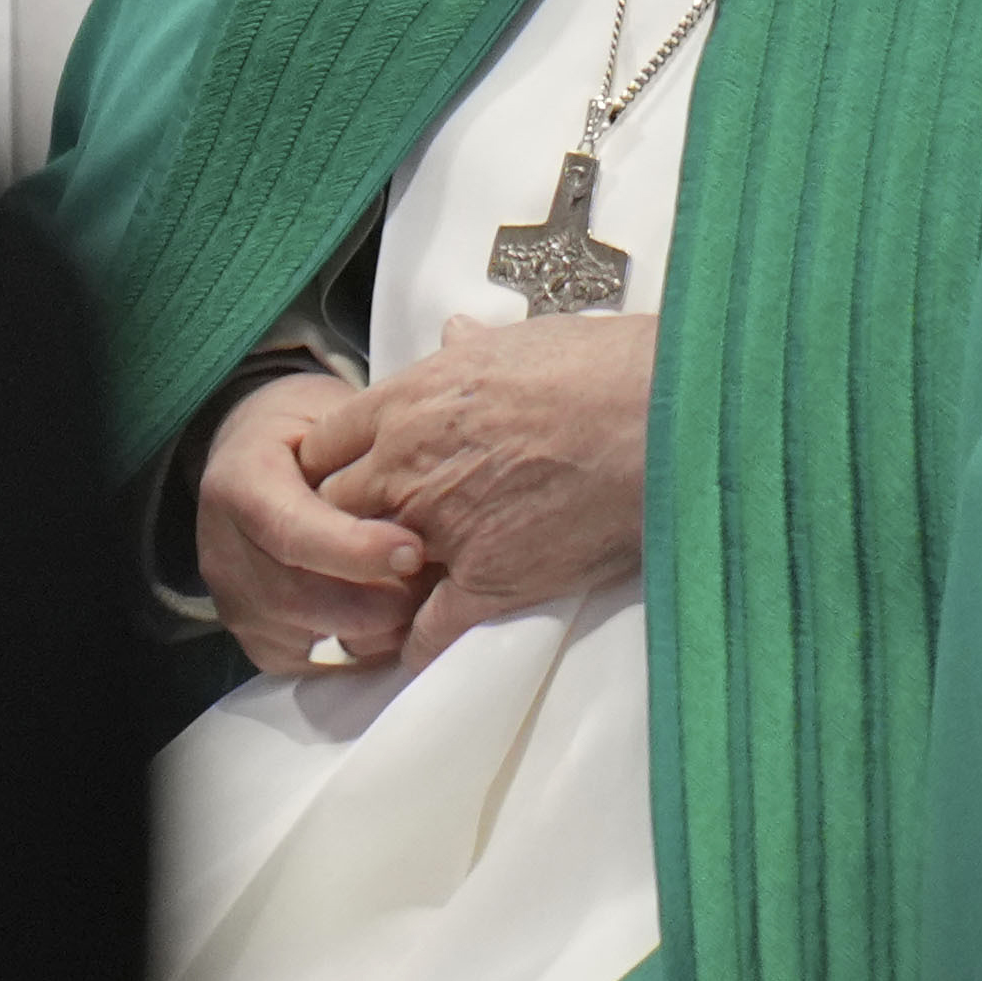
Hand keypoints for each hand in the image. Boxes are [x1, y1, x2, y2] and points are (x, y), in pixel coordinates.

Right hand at [196, 362, 427, 679]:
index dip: (353, 550)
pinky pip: (303, 662)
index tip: (412, 550)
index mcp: (240, 479)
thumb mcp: (331, 416)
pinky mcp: (250, 632)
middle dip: (374, 598)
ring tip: (421, 600)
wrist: (254, 454)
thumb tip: (422, 496)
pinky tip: (390, 623)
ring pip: (303, 633)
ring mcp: (231, 596)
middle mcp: (222, 545)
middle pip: (297, 594)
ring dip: (372, 629)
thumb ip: (362, 456)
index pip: (291, 530)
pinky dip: (354, 651)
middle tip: (432, 582)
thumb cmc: (307, 433)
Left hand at [302, 310, 656, 670]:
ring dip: (369, 590)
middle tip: (367, 537)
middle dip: (343, 526)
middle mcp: (407, 467)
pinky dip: (415, 646)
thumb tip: (454, 334)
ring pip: (365, 575)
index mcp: (408, 403)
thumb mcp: (519, 340)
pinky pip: (425, 634)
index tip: (356, 479)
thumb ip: (470, 348)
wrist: (658, 418)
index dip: (336, 467)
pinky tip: (419, 646)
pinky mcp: (485, 583)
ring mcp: (442, 529)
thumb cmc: (600, 368)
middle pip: (330, 510)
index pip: (323, 446)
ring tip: (379, 602)